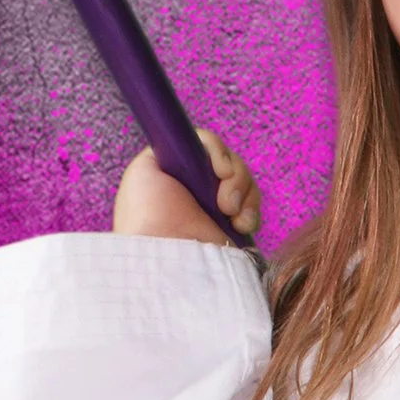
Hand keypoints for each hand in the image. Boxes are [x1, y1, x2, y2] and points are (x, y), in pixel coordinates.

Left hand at [114, 127, 260, 244]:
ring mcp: (215, 209)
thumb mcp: (146, 168)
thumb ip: (169, 146)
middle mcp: (195, 188)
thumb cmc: (147, 215)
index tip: (218, 168)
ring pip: (245, 181)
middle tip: (222, 200)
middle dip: (233, 174)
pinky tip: (239, 225)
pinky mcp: (232, 228)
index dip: (216, 152)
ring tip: (229, 214)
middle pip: (230, 161)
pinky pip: (253, 205)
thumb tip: (191, 144)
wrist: (165, 256)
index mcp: (176, 171)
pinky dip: (251, 211)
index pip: (206, 146)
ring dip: (243, 192)